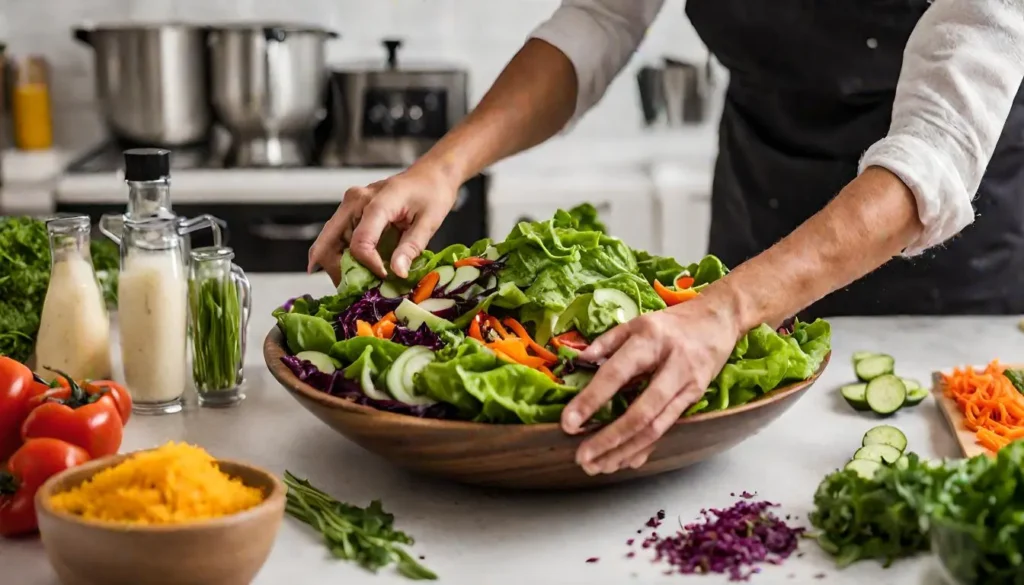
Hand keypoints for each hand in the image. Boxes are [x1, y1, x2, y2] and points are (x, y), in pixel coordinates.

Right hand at [308, 164, 459, 282]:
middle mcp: (355, 201)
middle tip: (357, 289)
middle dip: (338, 271)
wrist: (431, 174)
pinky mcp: (351, 212)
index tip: (386, 276)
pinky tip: (360, 271)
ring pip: (328, 244)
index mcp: (376, 201)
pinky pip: (338, 240)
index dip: (369, 265)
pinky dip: (345, 258)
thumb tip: (397, 273)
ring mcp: (350, 206)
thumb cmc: (432, 192)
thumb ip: (411, 248)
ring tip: (360, 282)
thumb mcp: (429, 221)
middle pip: (328, 244)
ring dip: (339, 267)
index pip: (359, 242)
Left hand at [561, 292, 742, 474]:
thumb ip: (607, 341)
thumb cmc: (672, 323)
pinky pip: (666, 429)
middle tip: (583, 457)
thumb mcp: (638, 322)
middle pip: (640, 412)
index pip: (616, 374)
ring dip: (625, 451)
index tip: (569, 423)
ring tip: (598, 466)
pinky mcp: (694, 399)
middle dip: (610, 439)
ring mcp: (687, 386)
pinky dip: (644, 448)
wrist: (719, 319)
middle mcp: (671, 366)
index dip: (591, 401)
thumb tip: (579, 361)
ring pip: (655, 428)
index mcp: (650, 341)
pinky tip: (624, 461)